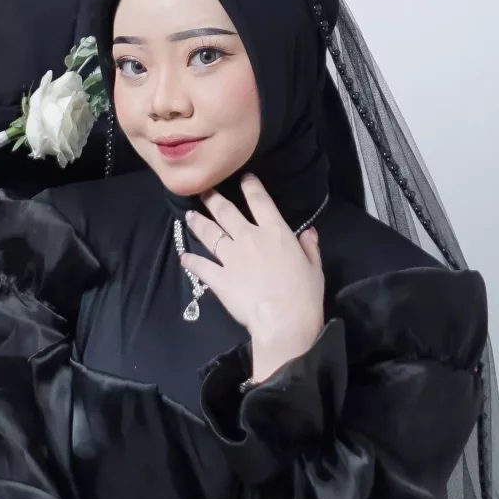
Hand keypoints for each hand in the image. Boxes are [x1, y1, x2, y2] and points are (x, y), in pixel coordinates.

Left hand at [183, 175, 325, 381]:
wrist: (283, 321)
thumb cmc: (304, 294)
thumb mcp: (314, 267)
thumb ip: (310, 246)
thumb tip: (308, 231)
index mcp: (275, 232)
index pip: (260, 201)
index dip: (251, 186)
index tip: (244, 178)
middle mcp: (249, 238)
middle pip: (226, 212)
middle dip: (213, 199)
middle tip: (204, 191)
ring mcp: (231, 257)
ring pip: (209, 233)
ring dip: (198, 223)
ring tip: (189, 216)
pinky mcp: (219, 277)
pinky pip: (201, 266)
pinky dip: (191, 261)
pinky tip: (184, 257)